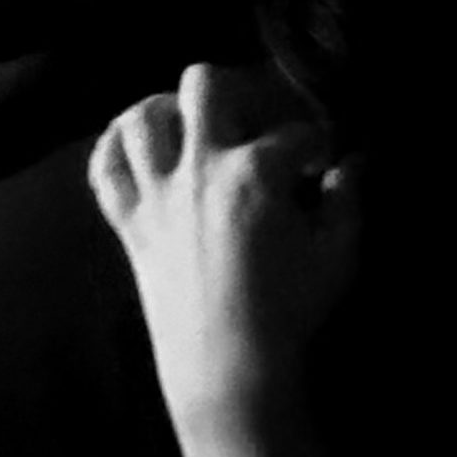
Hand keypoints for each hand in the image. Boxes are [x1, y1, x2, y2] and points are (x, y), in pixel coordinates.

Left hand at [89, 59, 359, 421]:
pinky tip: (139, 152)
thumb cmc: (289, 315)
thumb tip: (352, 165)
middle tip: (253, 121)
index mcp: (256, 173)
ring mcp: (157, 196)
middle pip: (204, 84)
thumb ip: (346, 202)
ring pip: (141, 118)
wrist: (228, 372)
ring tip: (190, 127)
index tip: (320, 162)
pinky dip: (116, 150)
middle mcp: (200, 169)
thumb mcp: (337, 257)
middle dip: (238, 90)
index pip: (293, 132)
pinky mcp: (129, 225)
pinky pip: (104, 169)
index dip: (315, 142)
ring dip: (167, 111)